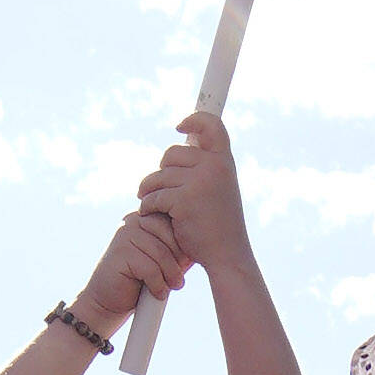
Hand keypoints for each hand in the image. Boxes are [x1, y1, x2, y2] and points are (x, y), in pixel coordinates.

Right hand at [67, 199, 185, 338]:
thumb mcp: (162, 262)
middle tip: (179, 279)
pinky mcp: (119, 253)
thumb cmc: (138, 281)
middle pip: (169, 235)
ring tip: (173, 287)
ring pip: (161, 253)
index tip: (186, 264)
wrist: (107, 302)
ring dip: (170, 275)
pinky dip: (158, 284)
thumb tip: (204, 244)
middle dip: (178, 260)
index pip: (174, 222)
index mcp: (144, 218)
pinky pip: (150, 268)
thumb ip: (177, 250)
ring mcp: (124, 235)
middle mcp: (132, 221)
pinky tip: (158, 293)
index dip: (184, 245)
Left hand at [141, 109, 250, 274]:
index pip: (211, 125)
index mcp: (224, 161)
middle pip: (171, 153)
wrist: (226, 255)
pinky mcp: (183, 199)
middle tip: (156, 188)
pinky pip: (153, 196)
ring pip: (158, 176)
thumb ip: (205, 168)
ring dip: (148, 190)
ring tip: (152, 203)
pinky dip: (147, 206)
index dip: (194, 120)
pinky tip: (150, 214)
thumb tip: (179, 147)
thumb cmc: (219, 224)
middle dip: (160, 172)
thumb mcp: (220, 188)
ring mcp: (199, 181)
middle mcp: (214, 166)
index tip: (179, 126)